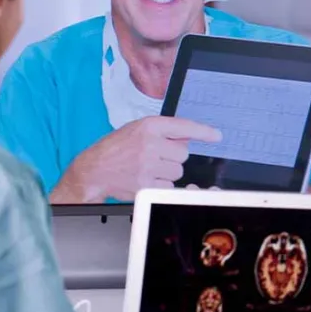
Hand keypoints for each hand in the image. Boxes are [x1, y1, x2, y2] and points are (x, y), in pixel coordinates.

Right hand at [50, 116, 221, 202]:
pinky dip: (161, 184)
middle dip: (173, 157)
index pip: (184, 126)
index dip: (203, 132)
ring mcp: (148, 165)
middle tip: (155, 157)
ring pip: (178, 171)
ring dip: (168, 172)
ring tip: (148, 168)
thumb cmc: (116, 148)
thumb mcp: (138, 130)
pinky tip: (146, 178)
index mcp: (149, 126)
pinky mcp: (146, 184)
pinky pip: (169, 185)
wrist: (94, 170)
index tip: (216, 136)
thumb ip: (163, 131)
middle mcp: (150, 144)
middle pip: (183, 153)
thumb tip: (189, 136)